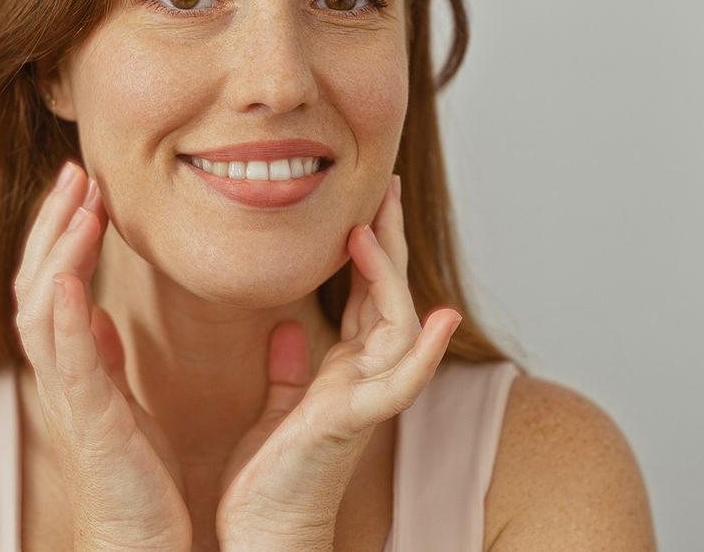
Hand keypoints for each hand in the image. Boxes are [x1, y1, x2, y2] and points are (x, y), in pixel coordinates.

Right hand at [13, 161, 191, 551]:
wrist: (142, 540)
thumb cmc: (139, 476)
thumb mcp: (124, 399)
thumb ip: (106, 354)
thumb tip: (97, 312)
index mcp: (72, 364)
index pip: (54, 280)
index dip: (62, 230)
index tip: (84, 183)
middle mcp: (60, 374)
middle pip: (37, 280)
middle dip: (53, 223)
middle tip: (75, 170)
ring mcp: (69, 396)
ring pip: (42, 307)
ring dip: (58, 252)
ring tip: (79, 204)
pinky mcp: (89, 422)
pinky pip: (66, 360)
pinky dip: (64, 316)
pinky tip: (73, 278)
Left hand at [213, 174, 462, 549]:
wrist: (262, 534)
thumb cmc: (269, 479)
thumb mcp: (277, 407)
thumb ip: (290, 368)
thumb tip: (287, 327)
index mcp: (345, 372)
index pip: (368, 296)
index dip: (371, 248)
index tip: (365, 201)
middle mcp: (364, 379)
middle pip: (390, 296)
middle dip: (389, 241)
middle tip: (385, 186)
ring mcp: (366, 400)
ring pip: (399, 326)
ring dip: (391, 277)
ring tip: (371, 231)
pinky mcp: (355, 422)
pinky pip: (399, 383)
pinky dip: (424, 351)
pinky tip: (440, 319)